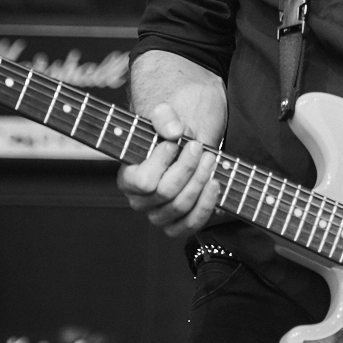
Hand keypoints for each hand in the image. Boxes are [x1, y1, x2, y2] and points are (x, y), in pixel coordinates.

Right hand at [116, 98, 224, 237]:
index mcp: (128, 179)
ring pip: (180, 207)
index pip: (143, 181)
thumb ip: (164, 118)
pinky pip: (192, 224)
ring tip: (210, 160)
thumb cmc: (167, 136)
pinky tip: (214, 184)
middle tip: (198, 148)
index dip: (161, 162)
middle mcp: (140, 202)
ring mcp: (159, 215)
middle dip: (186, 168)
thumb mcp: (163, 118)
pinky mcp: (178, 224)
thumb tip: (174, 130)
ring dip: (199, 182)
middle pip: (165, 193)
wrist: (182, 147)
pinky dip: (206, 204)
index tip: (173, 143)